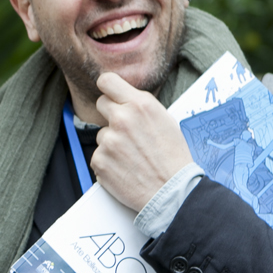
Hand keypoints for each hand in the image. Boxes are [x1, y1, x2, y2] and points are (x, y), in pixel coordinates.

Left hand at [91, 71, 193, 212]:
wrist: (172, 191)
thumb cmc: (173, 157)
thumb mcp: (165, 120)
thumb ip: (140, 107)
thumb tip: (124, 98)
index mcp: (140, 104)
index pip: (107, 81)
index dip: (108, 88)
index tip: (110, 94)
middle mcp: (122, 118)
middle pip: (101, 104)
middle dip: (111, 114)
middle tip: (126, 130)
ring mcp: (108, 140)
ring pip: (102, 134)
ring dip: (112, 142)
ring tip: (133, 156)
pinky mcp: (99, 161)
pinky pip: (99, 155)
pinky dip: (108, 162)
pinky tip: (126, 168)